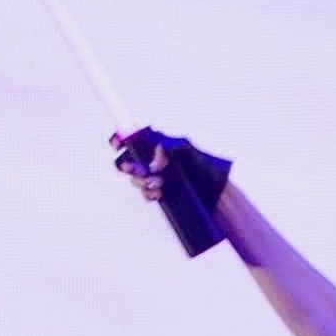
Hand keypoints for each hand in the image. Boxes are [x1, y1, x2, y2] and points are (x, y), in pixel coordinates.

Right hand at [107, 128, 233, 255]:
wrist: (218, 195)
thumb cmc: (207, 169)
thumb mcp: (190, 153)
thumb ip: (171, 149)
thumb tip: (154, 160)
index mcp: (160, 145)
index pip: (134, 139)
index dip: (121, 139)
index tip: (117, 145)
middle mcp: (156, 160)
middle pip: (130, 161)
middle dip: (130, 167)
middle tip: (142, 173)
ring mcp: (158, 177)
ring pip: (137, 179)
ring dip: (141, 183)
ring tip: (159, 186)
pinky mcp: (162, 192)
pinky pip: (146, 193)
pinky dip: (148, 194)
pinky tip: (158, 196)